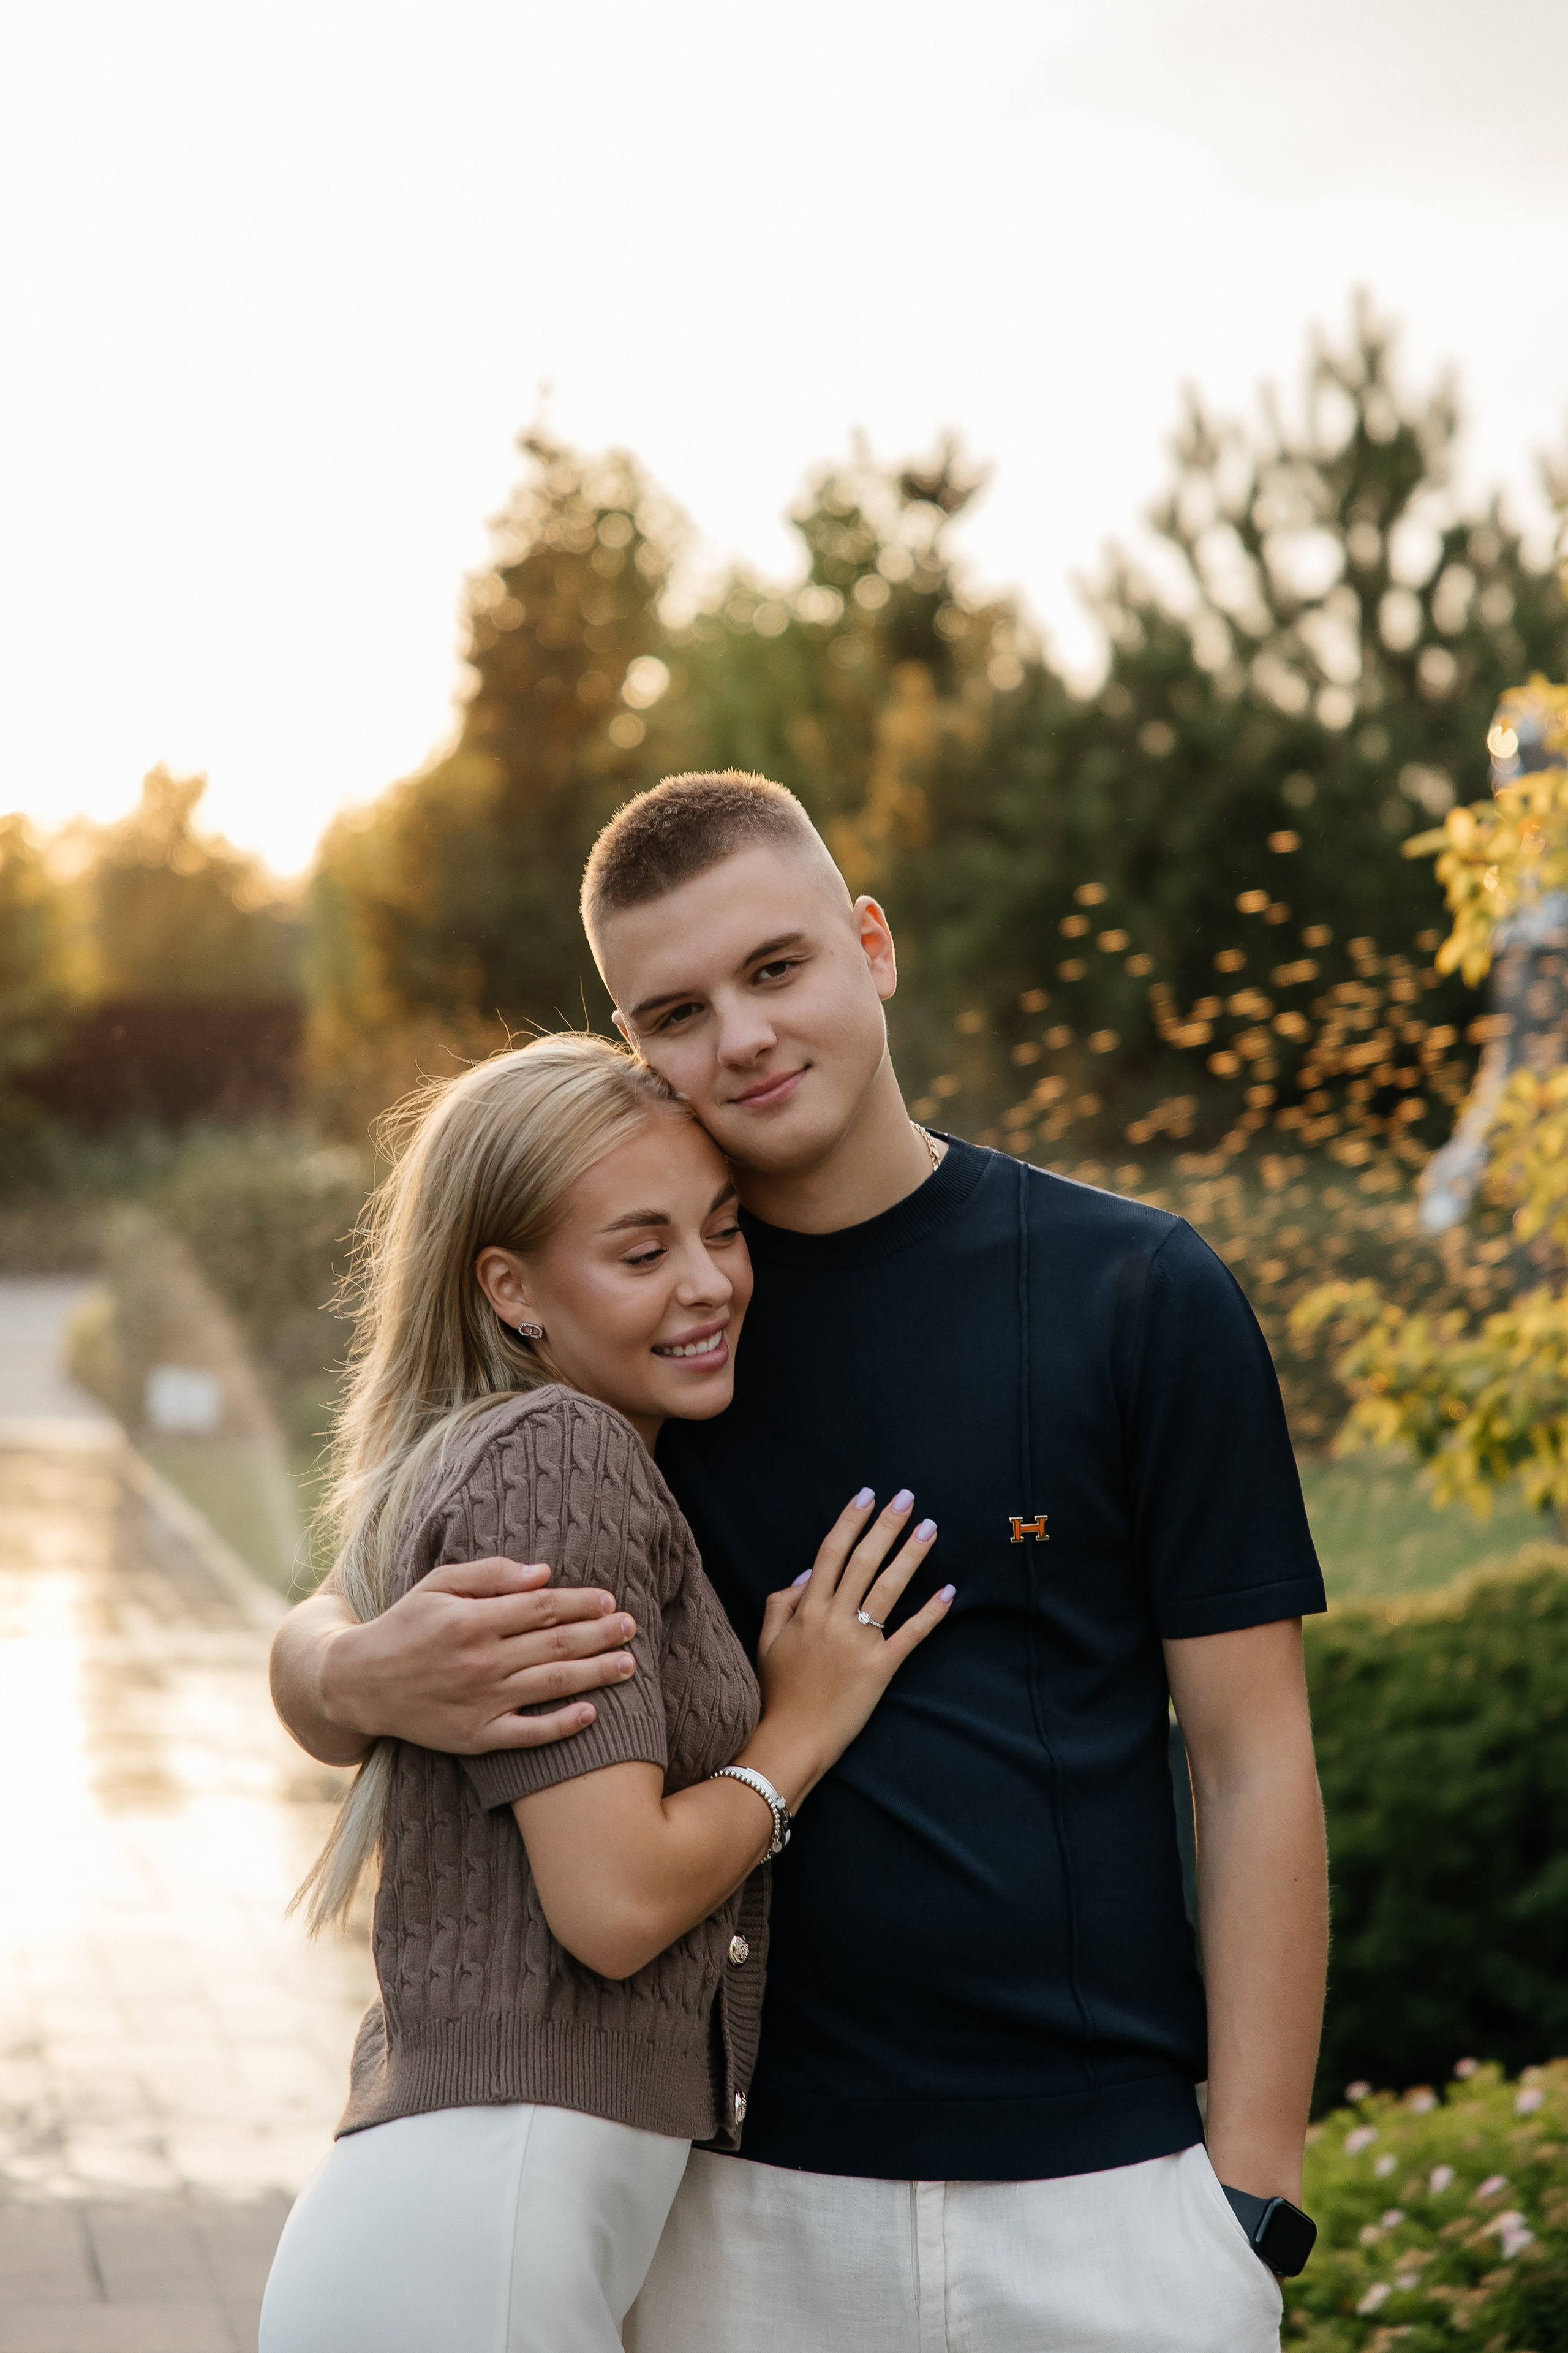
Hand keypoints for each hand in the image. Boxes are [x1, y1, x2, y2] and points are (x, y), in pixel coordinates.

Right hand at [312, 1558, 637, 1756]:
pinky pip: (528, 1734)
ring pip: (551, 1685)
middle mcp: (480, 1660)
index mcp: (471, 1619)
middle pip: (555, 1644)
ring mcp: (479, 1702)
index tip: (609, 1601)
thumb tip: (544, 1572)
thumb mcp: (438, 1584)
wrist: (358, 1684)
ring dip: (595, 1674)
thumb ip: (490, 1573)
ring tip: (628, 1666)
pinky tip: (591, 1713)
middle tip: (632, 1628)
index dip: (580, 1602)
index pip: (541, 1607)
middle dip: (600, 1635)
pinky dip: (561, 1725)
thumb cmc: (404, 1625)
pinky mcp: (475, 1736)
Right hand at [746, 1490, 952, 1805]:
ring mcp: (859, 1643)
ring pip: (889, 1589)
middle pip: (864, 1561)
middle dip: (886, 1526)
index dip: (850, 1521)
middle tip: (907, 1497)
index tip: (866, 1495)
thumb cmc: (777, 1691)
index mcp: (806, 1609)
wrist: (790, 1740)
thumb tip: (807, 1572)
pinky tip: (948, 1591)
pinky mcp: (880, 1669)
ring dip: (911, 1555)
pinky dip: (931, 1613)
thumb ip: (782, 1602)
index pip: (831, 1553)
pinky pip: (910, 1635)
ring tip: (929, 1528)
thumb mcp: (767, 1640)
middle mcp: (833, 1619)